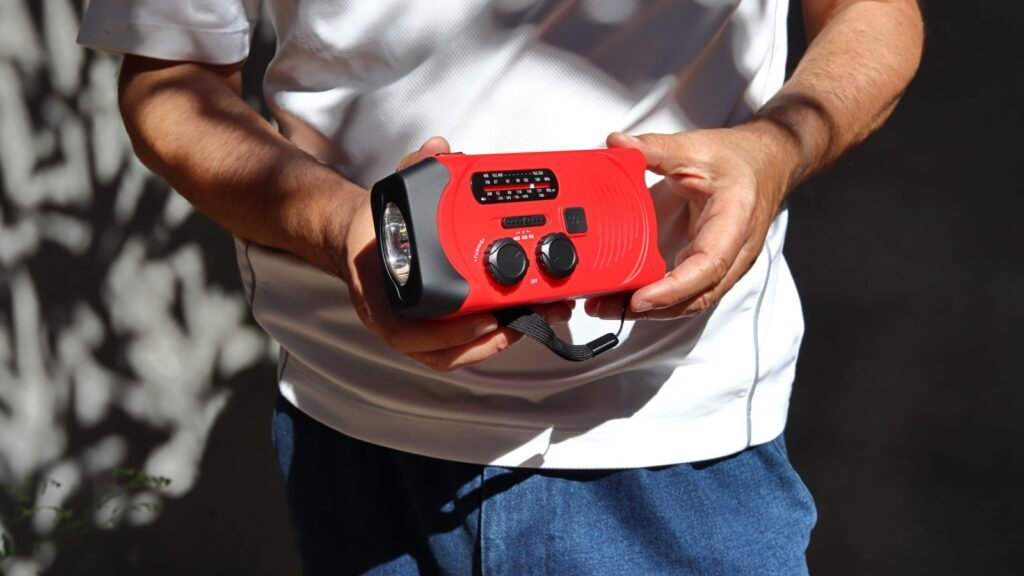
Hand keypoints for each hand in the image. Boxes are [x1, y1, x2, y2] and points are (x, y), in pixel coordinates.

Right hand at [338, 137, 573, 370]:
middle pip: (444, 352)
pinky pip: (465, 341)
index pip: (407, 334)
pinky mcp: (438, 325)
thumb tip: (437, 148)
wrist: (362, 238)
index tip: (485, 320)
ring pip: (457, 353)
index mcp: (378, 298)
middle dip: (488, 341)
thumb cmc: (375, 228)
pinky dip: (493, 335)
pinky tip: (523, 316)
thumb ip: (411, 170)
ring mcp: (419, 328)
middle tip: (525, 320)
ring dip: (498, 342)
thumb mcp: (389, 195)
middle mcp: (400, 320)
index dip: (448, 334)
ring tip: (535, 320)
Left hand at [586, 124, 793, 319]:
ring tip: (609, 306)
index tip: (640, 298)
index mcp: (734, 219)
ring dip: (653, 310)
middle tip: (607, 306)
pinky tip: (629, 297)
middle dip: (653, 308)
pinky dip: (661, 300)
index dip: (674, 288)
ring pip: (693, 301)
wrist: (767, 165)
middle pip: (697, 295)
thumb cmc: (738, 160)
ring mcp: (728, 264)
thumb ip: (655, 148)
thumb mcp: (695, 147)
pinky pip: (690, 293)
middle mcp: (736, 251)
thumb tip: (618, 144)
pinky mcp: (714, 268)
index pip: (708, 265)